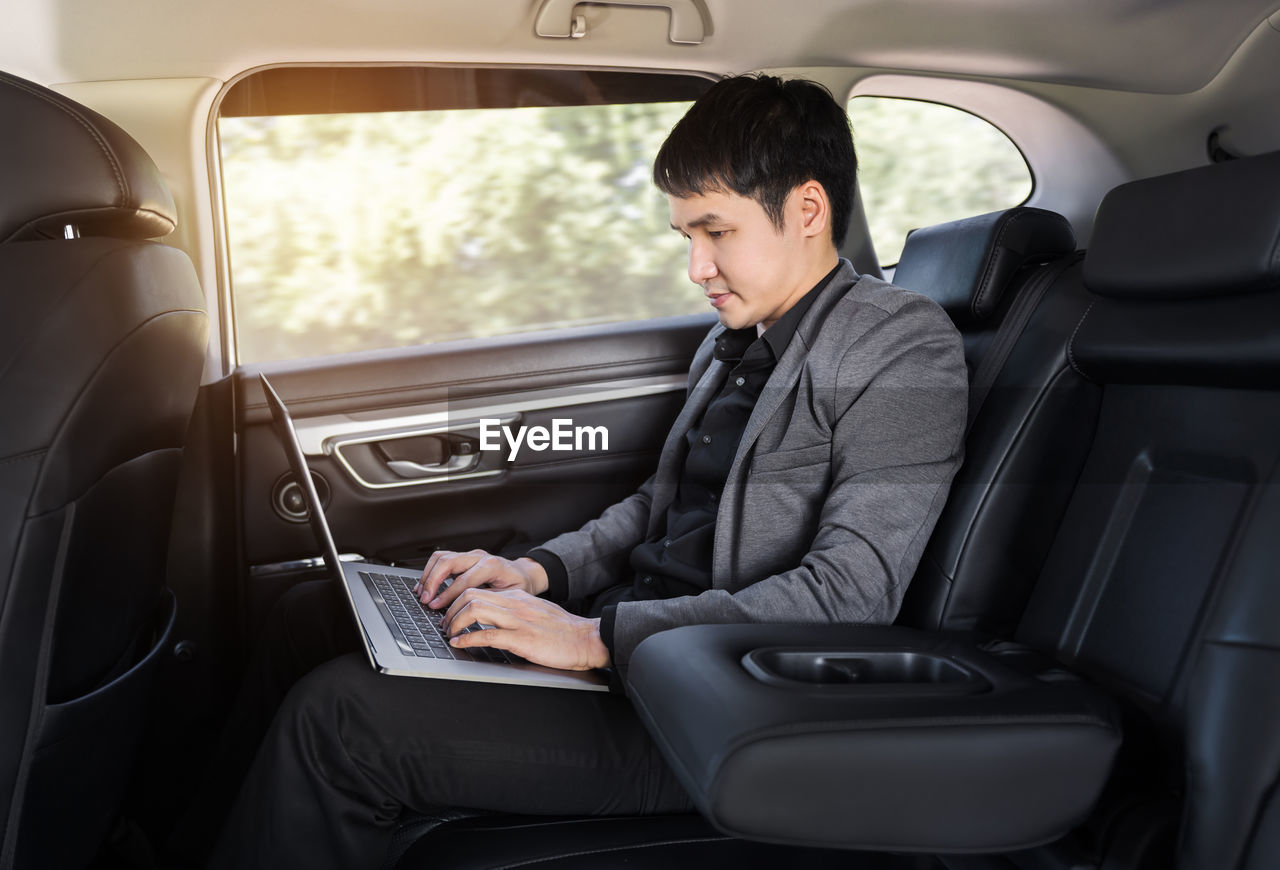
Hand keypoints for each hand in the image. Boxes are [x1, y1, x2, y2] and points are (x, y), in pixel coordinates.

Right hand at [414, 549, 548, 608]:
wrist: (524, 574)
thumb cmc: (518, 586)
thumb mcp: (509, 597)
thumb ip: (488, 602)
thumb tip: (467, 613)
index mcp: (492, 566)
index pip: (463, 580)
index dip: (447, 595)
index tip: (435, 606)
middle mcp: (480, 557)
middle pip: (448, 562)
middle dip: (433, 581)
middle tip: (425, 599)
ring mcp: (471, 555)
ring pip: (442, 557)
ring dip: (428, 574)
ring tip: (421, 592)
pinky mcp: (465, 558)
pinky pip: (443, 559)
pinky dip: (431, 570)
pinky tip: (426, 585)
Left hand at [442, 588, 610, 670]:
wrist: (586, 639)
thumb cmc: (562, 630)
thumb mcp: (535, 612)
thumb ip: (514, 611)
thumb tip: (491, 618)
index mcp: (516, 597)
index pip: (477, 589)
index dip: (456, 601)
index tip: (450, 615)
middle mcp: (514, 603)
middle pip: (470, 595)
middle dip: (450, 610)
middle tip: (444, 624)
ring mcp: (517, 620)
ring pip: (474, 609)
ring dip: (455, 622)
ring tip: (450, 633)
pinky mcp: (521, 638)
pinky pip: (487, 635)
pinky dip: (468, 639)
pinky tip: (461, 643)